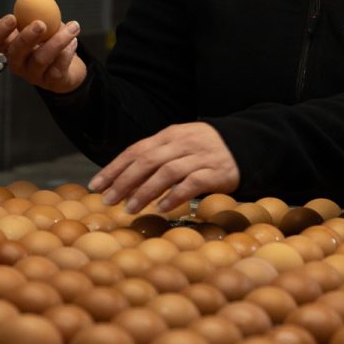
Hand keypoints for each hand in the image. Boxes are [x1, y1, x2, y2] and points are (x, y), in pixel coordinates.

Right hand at [0, 0, 85, 93]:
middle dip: (26, 37)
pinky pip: (57, 67)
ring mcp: (32, 74)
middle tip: (41, 24)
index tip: (12, 17)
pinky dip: (67, 52)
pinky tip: (73, 42)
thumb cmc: (49, 40)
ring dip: (58, 40)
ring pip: (40, 59)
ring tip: (73, 26)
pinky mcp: (51, 82)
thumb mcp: (45, 19)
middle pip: (14, 53)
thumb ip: (40, 2)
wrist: (69, 65)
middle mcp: (17, 62)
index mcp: (9, 45)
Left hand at [89, 122, 239, 213]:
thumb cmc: (205, 150)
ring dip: (145, 191)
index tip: (96, 185)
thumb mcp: (179, 145)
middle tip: (108, 200)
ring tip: (130, 208)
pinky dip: (175, 195)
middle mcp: (182, 143)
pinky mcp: (217, 171)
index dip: (114, 168)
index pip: (136, 150)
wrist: (247, 144)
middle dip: (124, 181)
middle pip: (147, 160)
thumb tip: (122, 177)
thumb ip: (156, 156)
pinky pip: (193, 183)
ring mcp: (200, 156)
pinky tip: (162, 208)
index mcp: (169, 135)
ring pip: (167, 172)